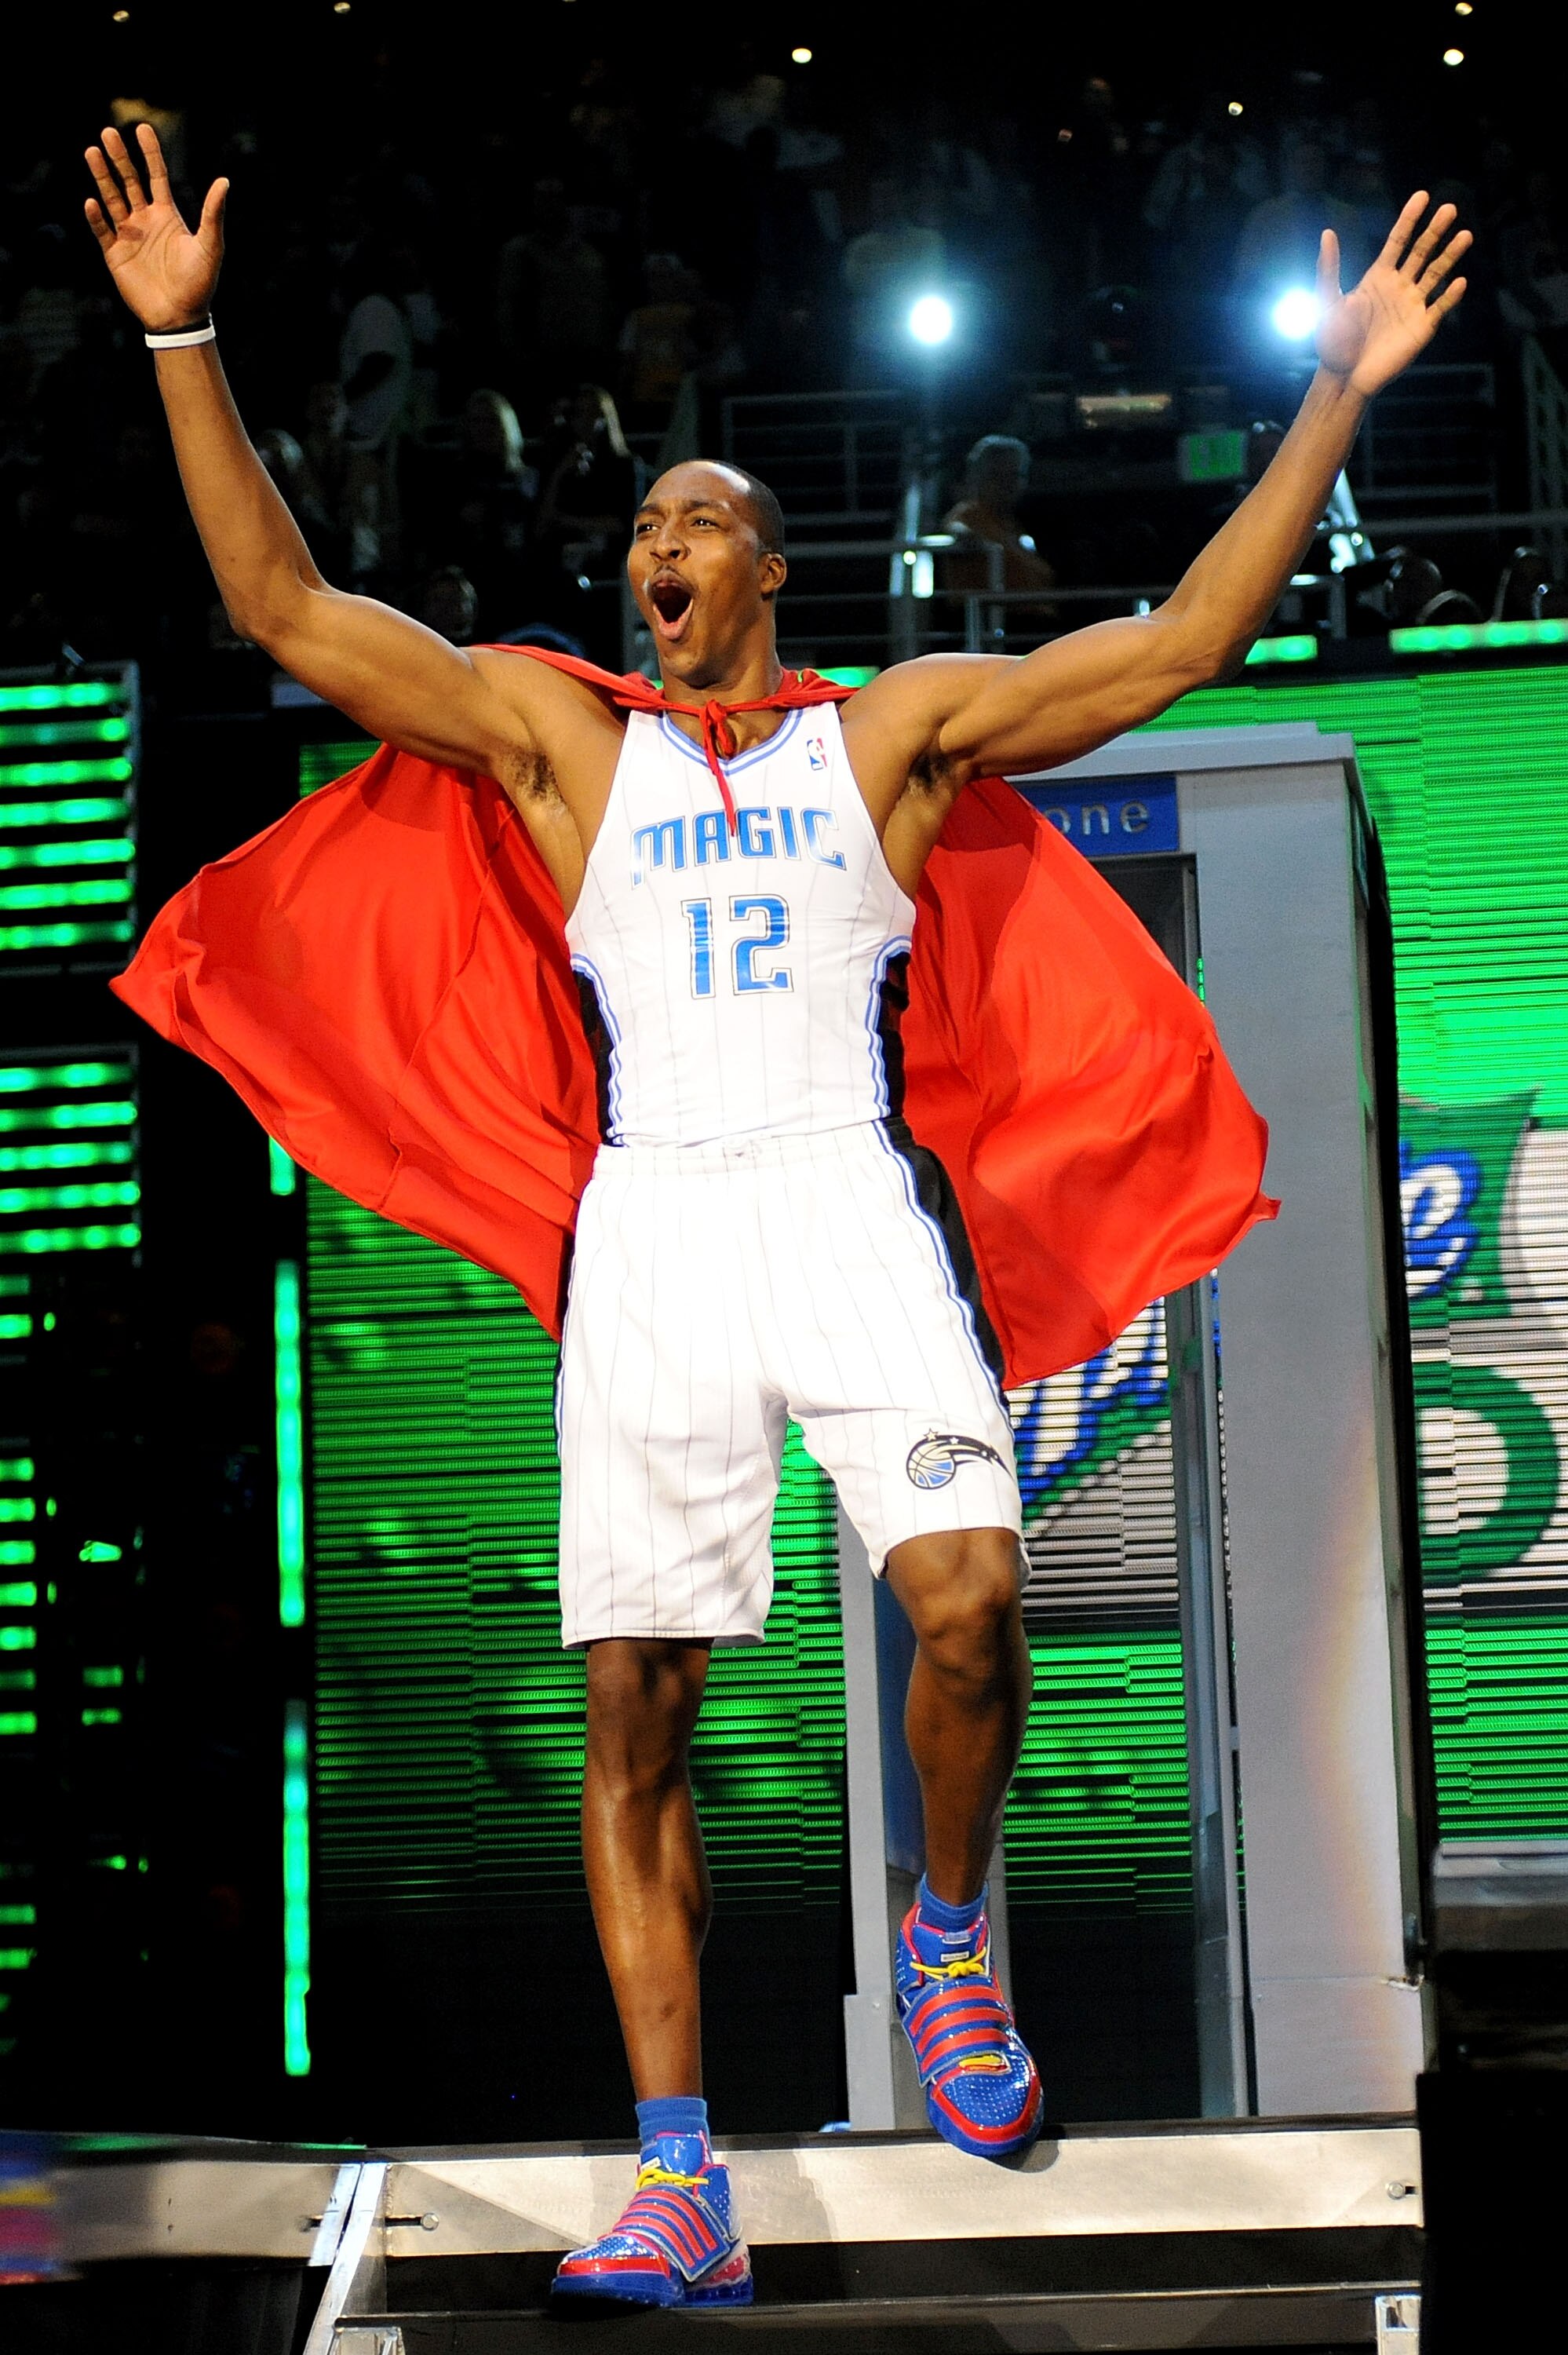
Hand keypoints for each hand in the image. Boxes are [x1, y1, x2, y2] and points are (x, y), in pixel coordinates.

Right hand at [83, 124, 227, 332]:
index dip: (150, 152)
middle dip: (119, 157)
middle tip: (108, 132)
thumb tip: (224, 181)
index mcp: (167, 215)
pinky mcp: (115, 254)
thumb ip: (212, 214)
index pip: (156, 175)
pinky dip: (96, 217)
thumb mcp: (210, 246)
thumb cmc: (199, 284)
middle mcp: (145, 220)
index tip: (142, 128)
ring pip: (111, 199)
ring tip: (92, 152)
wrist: (181, 317)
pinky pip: (102, 230)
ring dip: (102, 177)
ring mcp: (128, 236)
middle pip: (129, 181)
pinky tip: (92, 202)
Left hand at [1314, 192, 1469, 399]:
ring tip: (1465, 236)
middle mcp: (1399, 286)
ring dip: (1450, 256)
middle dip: (1435, 230)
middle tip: (1450, 208)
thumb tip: (1327, 232)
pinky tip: (1460, 281)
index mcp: (1378, 277)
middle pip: (1421, 252)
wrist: (1344, 376)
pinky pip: (1440, 307)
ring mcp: (1413, 305)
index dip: (1409, 219)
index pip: (1398, 241)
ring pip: (1436, 274)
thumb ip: (1328, 268)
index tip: (1422, 196)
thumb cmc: (1332, 341)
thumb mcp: (1327, 301)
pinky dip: (1450, 296)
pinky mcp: (1422, 327)